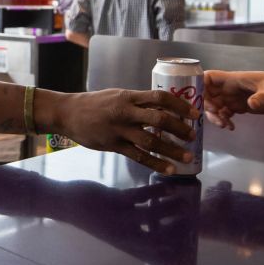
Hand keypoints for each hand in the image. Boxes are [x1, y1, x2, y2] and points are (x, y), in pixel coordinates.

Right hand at [44, 89, 199, 175]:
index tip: (194, 113)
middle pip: (159, 119)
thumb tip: (162, 108)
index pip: (160, 97)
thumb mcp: (118, 95)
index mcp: (129, 97)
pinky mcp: (114, 145)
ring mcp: (120, 130)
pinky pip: (138, 156)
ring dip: (172, 150)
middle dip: (180, 128)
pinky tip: (168, 169)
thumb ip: (138, 102)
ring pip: (151, 141)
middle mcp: (126, 112)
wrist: (68, 113)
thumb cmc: (95, 103)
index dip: (180, 105)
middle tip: (193, 135)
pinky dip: (155, 163)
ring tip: (187, 156)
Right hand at [202, 70, 263, 128]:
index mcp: (234, 79)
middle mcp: (230, 88)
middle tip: (216, 117)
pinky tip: (231, 127)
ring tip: (225, 125)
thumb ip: (262, 97)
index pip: (208, 77)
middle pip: (207, 95)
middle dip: (206, 107)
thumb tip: (251, 105)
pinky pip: (224, 113)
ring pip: (214, 106)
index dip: (198, 85)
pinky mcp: (239, 107)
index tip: (197, 99)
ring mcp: (233, 98)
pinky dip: (224, 120)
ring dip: (215, 116)